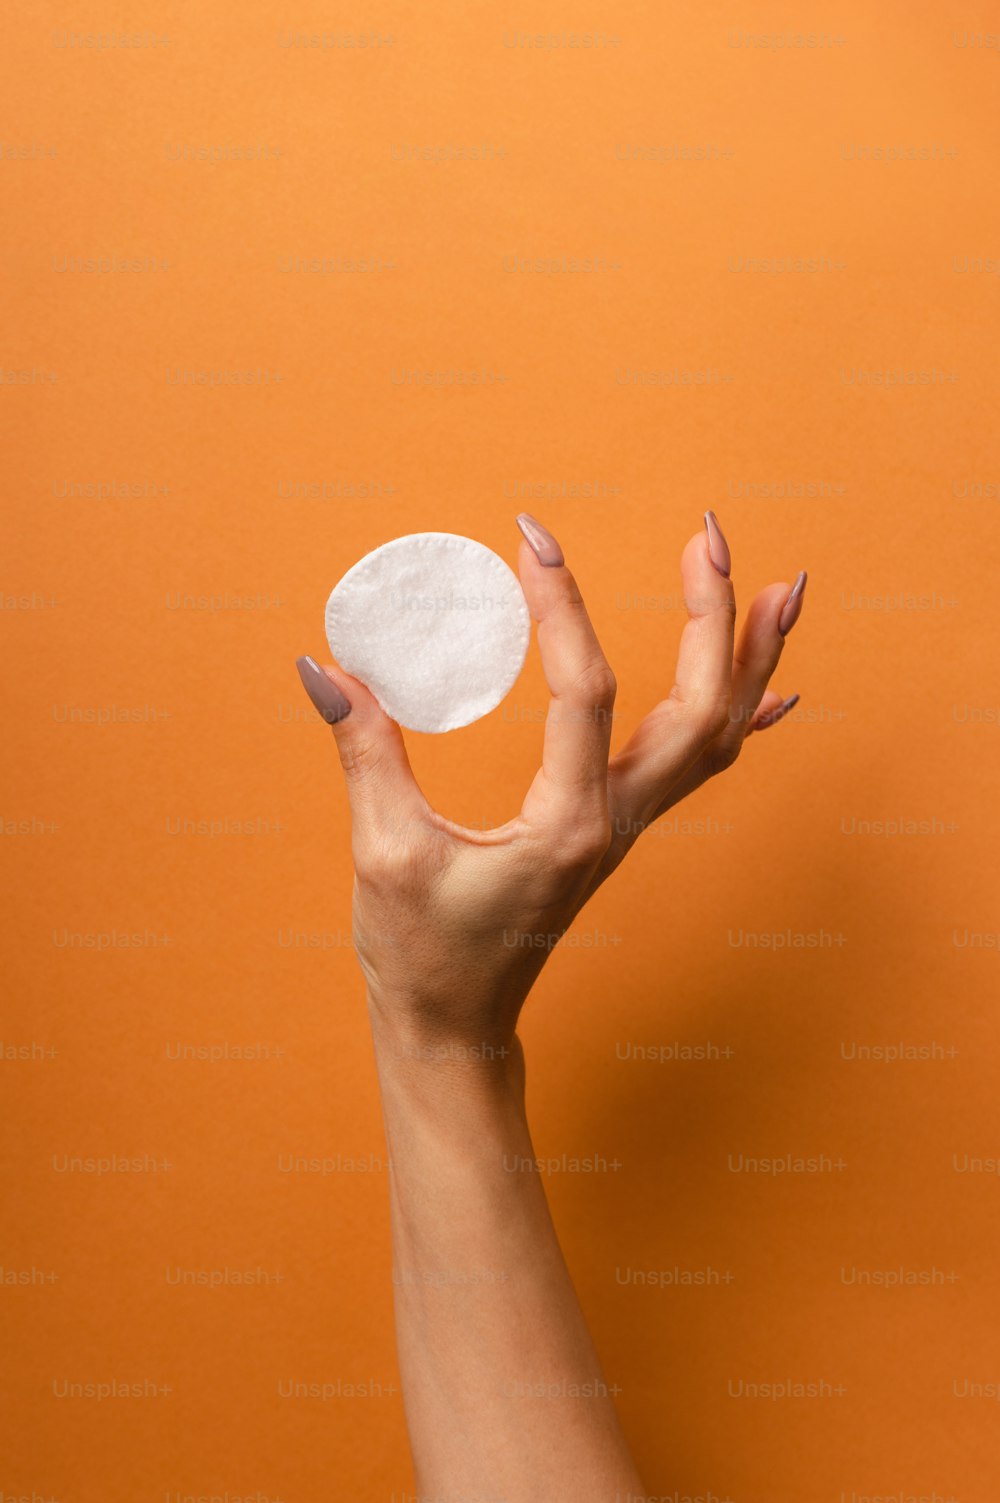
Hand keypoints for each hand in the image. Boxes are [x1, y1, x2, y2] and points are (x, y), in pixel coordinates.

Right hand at [295, 512, 805, 1053]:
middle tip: (706, 534)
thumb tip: (325, 666)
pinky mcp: (617, 827)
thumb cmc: (424, 955)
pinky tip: (772, 683)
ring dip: (751, 658)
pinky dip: (742, 715)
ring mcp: (627, 826)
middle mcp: (616, 822)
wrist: (459, 1027)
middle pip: (701, 709)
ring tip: (780, 585)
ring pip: (719, 736)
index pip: (585, 691)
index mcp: (566, 825)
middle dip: (712, 616)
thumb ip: (366, 752)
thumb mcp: (385, 852)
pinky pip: (701, 765)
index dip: (561, 607)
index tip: (531, 538)